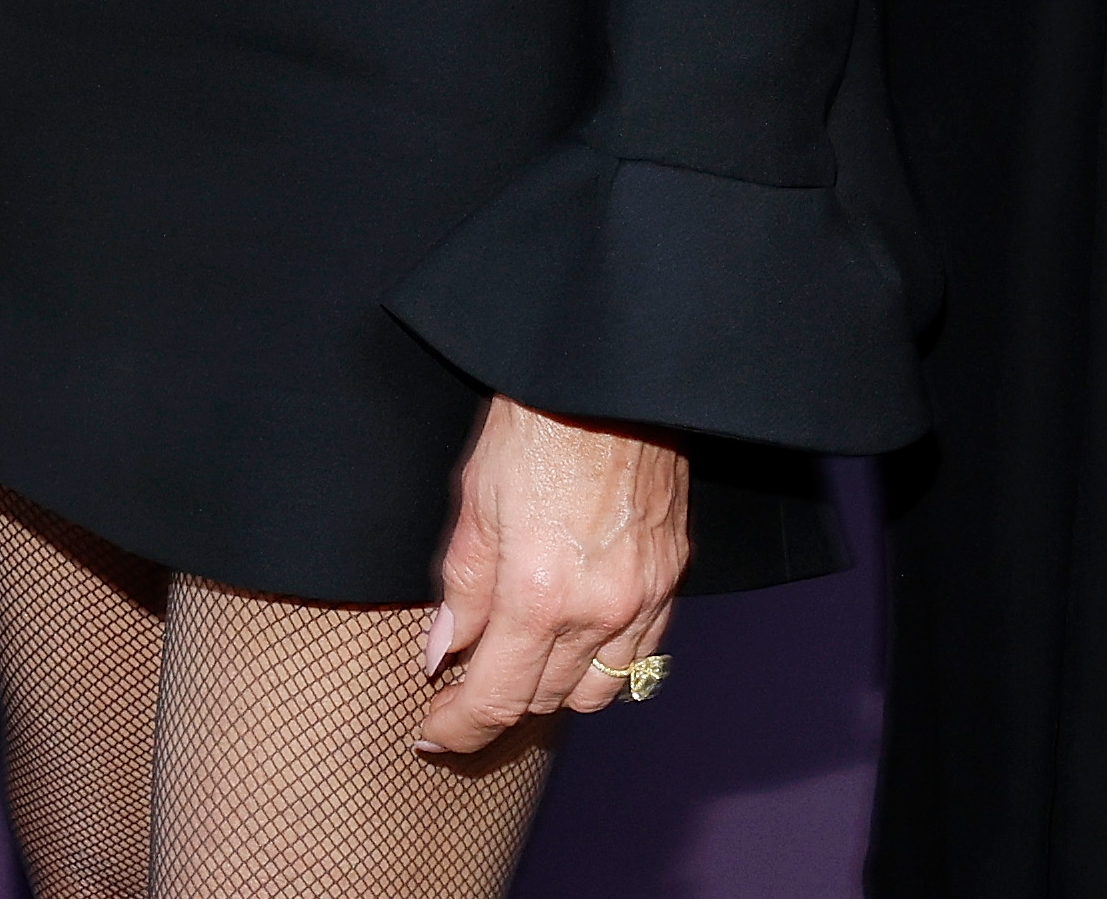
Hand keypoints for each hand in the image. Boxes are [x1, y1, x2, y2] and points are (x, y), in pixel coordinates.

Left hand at [413, 396, 684, 753]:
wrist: (609, 375)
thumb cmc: (536, 423)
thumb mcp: (475, 500)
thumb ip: (461, 587)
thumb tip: (443, 650)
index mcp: (538, 595)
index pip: (495, 699)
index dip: (459, 727)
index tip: (434, 732)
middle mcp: (598, 611)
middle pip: (544, 701)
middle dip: (498, 702)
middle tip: (462, 685)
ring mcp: (644, 598)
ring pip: (598, 692)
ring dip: (553, 691)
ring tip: (520, 663)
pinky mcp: (672, 578)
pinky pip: (641, 654)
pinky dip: (604, 663)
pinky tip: (575, 641)